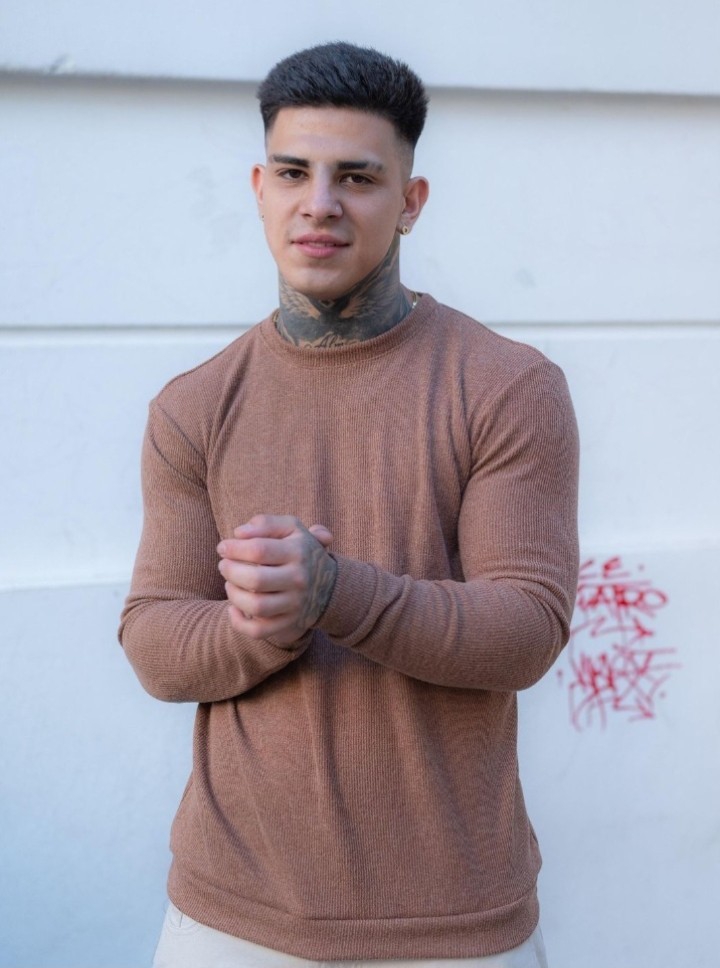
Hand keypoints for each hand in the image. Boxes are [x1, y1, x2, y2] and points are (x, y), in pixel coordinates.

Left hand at [217, 514, 336, 645]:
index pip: (259, 550)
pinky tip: (233, 608)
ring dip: (234, 595)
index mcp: (298, 552)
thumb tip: (239, 533)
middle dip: (230, 571)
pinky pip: (259, 631)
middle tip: (224, 565)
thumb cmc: (299, 550)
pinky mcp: (288, 623)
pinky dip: (239, 623)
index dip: (234, 548)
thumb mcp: (290, 528)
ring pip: (256, 606)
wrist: (328, 584)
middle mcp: (299, 579)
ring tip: (230, 583)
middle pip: (255, 580)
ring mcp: (294, 604)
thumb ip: (265, 523)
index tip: (223, 547)